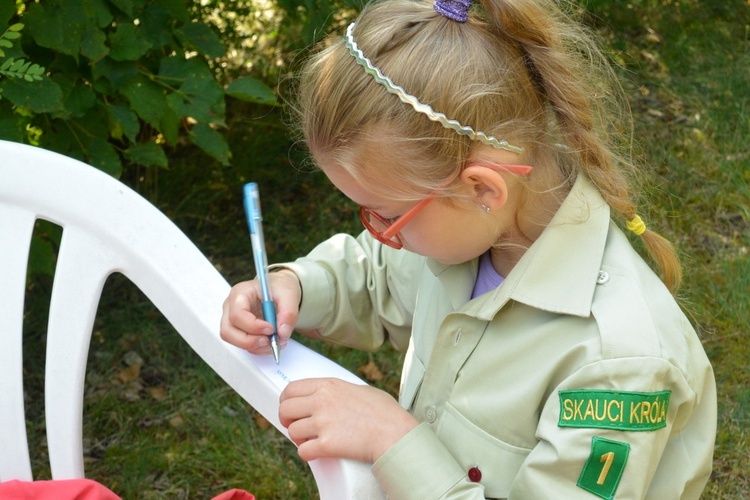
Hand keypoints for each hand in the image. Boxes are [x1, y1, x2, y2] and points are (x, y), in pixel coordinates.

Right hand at [220, 269, 301, 354]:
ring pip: (233, 340)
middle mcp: (230, 307)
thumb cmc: (279, 288)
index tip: (271, 329)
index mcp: (240, 293)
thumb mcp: (289, 294)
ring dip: (255, 346)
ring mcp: (232, 320)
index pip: (237, 314)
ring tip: (275, 341)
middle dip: (249, 341)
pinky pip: (242, 345)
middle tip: (270, 341)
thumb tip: (282, 333)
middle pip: (228, 331)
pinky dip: (258, 348)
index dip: (253, 326)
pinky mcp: (238, 330)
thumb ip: (288, 313)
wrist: (278, 290)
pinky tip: (271, 341)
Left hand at [279, 378, 418, 462]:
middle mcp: (321, 401)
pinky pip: (302, 451)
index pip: (291, 389)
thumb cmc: (385, 412)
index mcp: (328, 385)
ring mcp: (322, 423)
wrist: (394, 433)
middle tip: (294, 426)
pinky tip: (315, 452)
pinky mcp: (326, 444)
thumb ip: (339, 391)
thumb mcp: (360, 389)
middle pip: (285, 409)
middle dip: (286, 420)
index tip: (289, 408)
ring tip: (310, 440)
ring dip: (299, 438)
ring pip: (292, 431)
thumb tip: (331, 397)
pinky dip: (307, 453)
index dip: (285, 400)